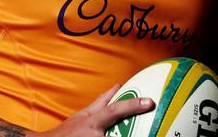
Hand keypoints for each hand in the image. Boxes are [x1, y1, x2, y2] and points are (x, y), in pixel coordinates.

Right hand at [31, 84, 154, 136]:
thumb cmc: (67, 132)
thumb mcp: (83, 115)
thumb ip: (101, 102)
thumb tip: (118, 86)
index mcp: (93, 121)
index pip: (114, 110)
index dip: (132, 105)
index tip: (149, 102)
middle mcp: (95, 134)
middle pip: (120, 132)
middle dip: (133, 129)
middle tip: (150, 122)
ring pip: (116, 136)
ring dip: (125, 133)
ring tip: (146, 133)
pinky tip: (122, 135)